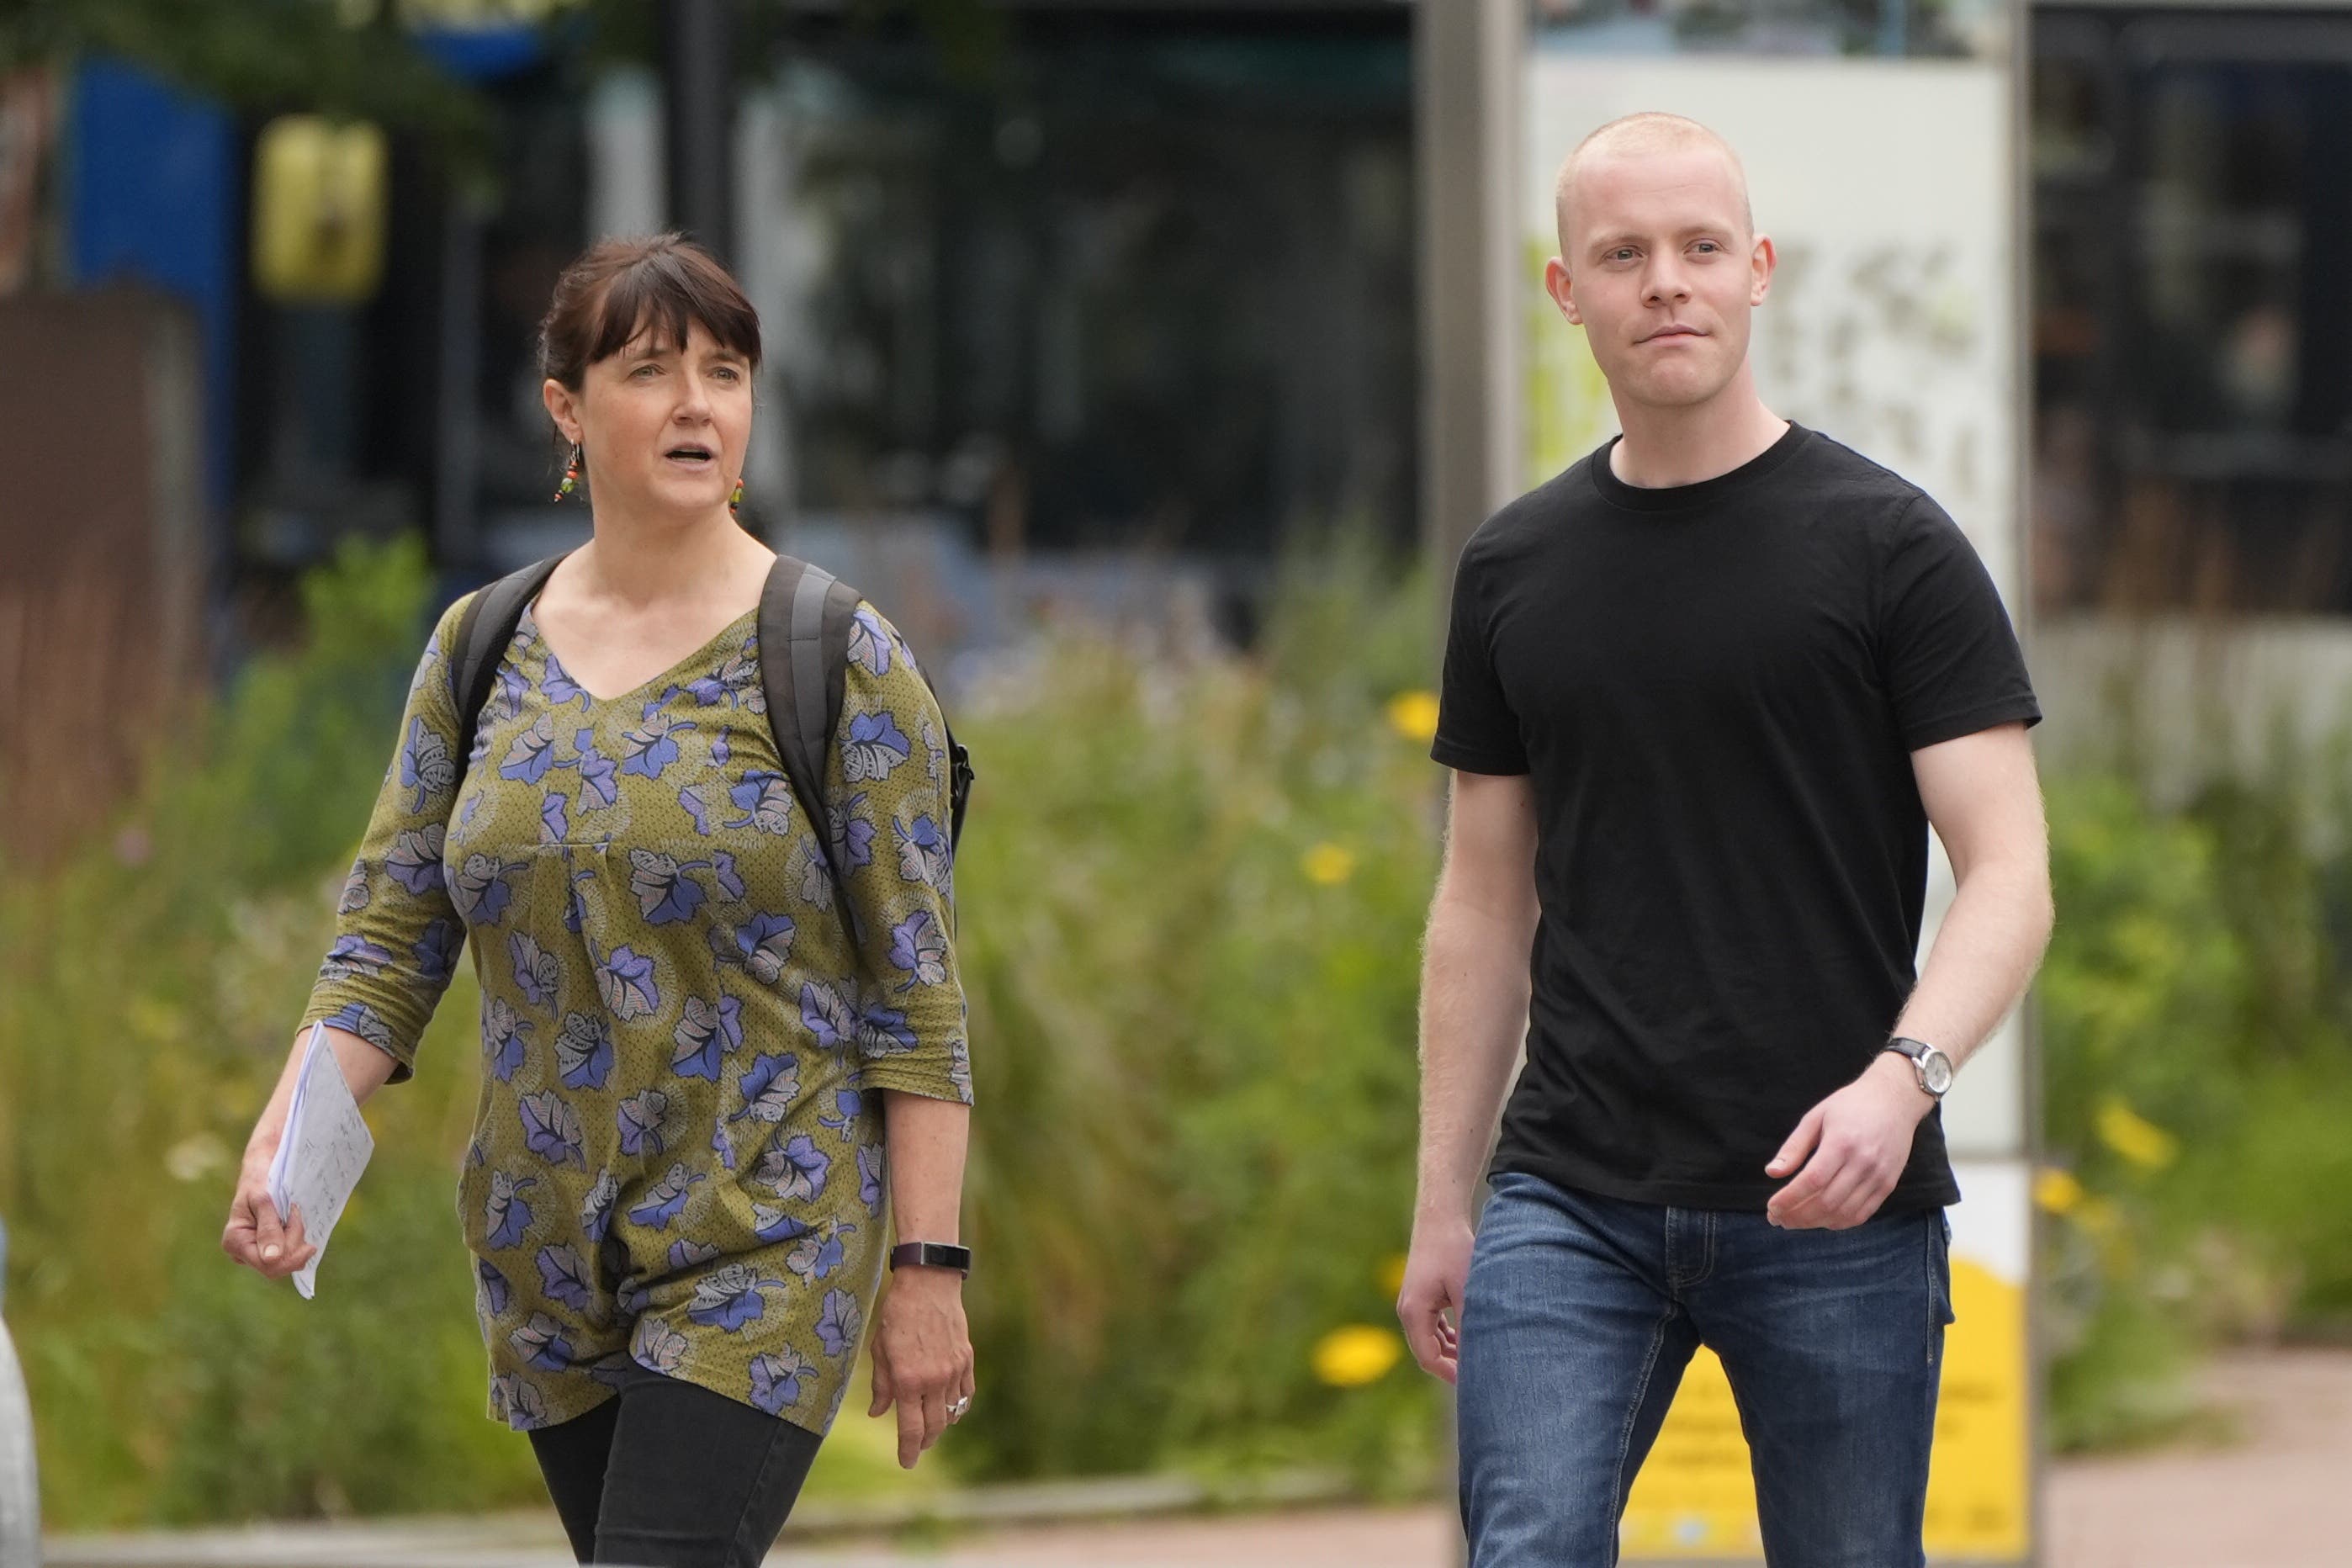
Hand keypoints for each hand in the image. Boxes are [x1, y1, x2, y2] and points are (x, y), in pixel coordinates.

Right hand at [220, 1137, 314, 1279]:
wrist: (262, 1169)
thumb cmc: (260, 1180)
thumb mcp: (264, 1200)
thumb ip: (268, 1229)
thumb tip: (271, 1259)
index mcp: (235, 1242)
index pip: (267, 1265)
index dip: (289, 1252)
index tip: (296, 1219)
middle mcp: (242, 1252)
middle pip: (278, 1266)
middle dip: (294, 1243)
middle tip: (295, 1214)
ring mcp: (256, 1251)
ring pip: (286, 1260)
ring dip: (297, 1238)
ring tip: (292, 1213)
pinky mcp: (268, 1248)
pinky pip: (289, 1254)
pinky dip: (297, 1238)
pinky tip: (294, 1221)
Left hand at [868, 1266, 973, 1468]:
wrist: (928, 1285)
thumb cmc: (897, 1315)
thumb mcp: (880, 1351)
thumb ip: (881, 1386)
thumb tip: (879, 1413)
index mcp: (907, 1380)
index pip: (910, 1429)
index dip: (908, 1450)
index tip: (906, 1462)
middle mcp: (933, 1380)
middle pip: (934, 1427)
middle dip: (924, 1442)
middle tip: (917, 1447)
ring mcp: (953, 1370)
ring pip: (951, 1413)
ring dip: (940, 1425)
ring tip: (931, 1427)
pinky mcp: (966, 1359)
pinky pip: (966, 1394)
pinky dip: (958, 1406)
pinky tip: (950, 1408)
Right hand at [1397, 1216, 1472, 1384]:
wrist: (1440, 1219)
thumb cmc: (1453, 1251)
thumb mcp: (1466, 1290)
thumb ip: (1470, 1324)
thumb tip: (1480, 1357)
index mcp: (1413, 1313)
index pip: (1429, 1358)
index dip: (1452, 1374)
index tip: (1477, 1383)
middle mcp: (1408, 1311)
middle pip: (1428, 1353)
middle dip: (1452, 1366)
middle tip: (1482, 1376)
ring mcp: (1413, 1304)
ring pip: (1431, 1341)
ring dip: (1452, 1352)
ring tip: (1480, 1359)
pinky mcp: (1421, 1297)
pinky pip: (1432, 1327)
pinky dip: (1449, 1337)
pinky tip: (1469, 1338)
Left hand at [1765, 1053, 1935, 1230]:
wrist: (1894, 1100)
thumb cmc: (1849, 1105)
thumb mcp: (1816, 1117)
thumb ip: (1794, 1147)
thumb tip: (1772, 1173)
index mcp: (1841, 1143)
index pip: (1811, 1181)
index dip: (1789, 1199)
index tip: (1771, 1208)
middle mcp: (1863, 1162)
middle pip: (1827, 1202)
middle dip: (1798, 1216)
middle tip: (1778, 1219)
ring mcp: (1879, 1176)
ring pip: (1844, 1213)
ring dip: (1816, 1223)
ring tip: (1795, 1221)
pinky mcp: (1888, 1184)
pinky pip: (1863, 1214)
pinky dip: (1839, 1222)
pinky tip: (1821, 1219)